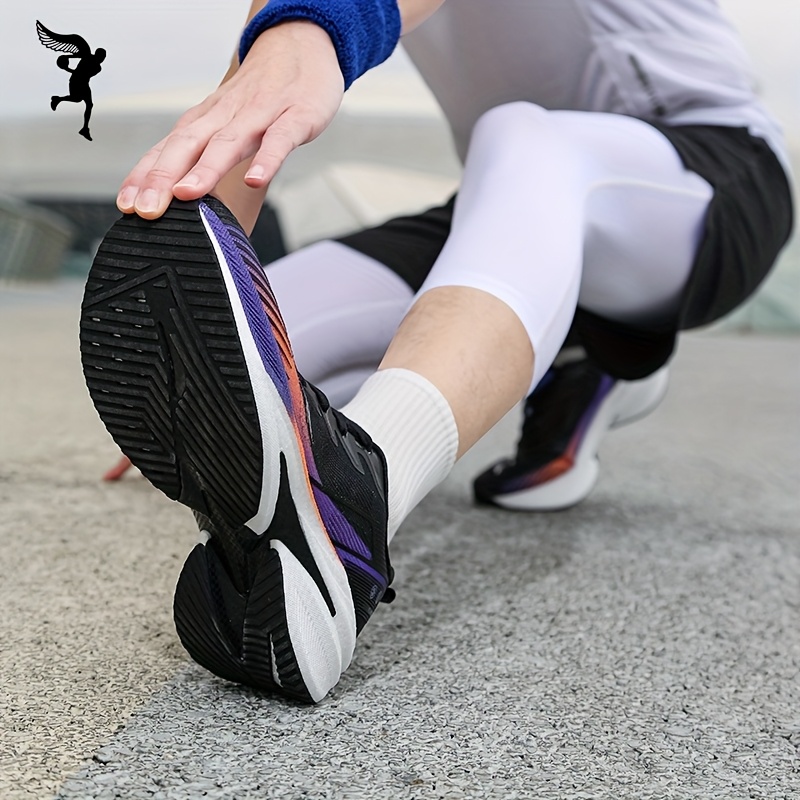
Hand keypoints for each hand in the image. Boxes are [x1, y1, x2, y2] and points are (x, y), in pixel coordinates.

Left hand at [116, 21, 343, 218]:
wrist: (299, 45)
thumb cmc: (262, 93)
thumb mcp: (228, 122)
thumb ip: (207, 157)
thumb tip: (184, 199)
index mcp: (206, 120)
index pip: (166, 149)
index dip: (144, 177)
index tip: (128, 205)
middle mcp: (226, 116)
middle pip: (188, 146)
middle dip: (163, 177)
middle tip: (147, 207)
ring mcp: (260, 115)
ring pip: (228, 143)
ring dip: (205, 169)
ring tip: (187, 193)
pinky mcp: (295, 117)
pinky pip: (279, 140)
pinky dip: (266, 160)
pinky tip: (255, 180)